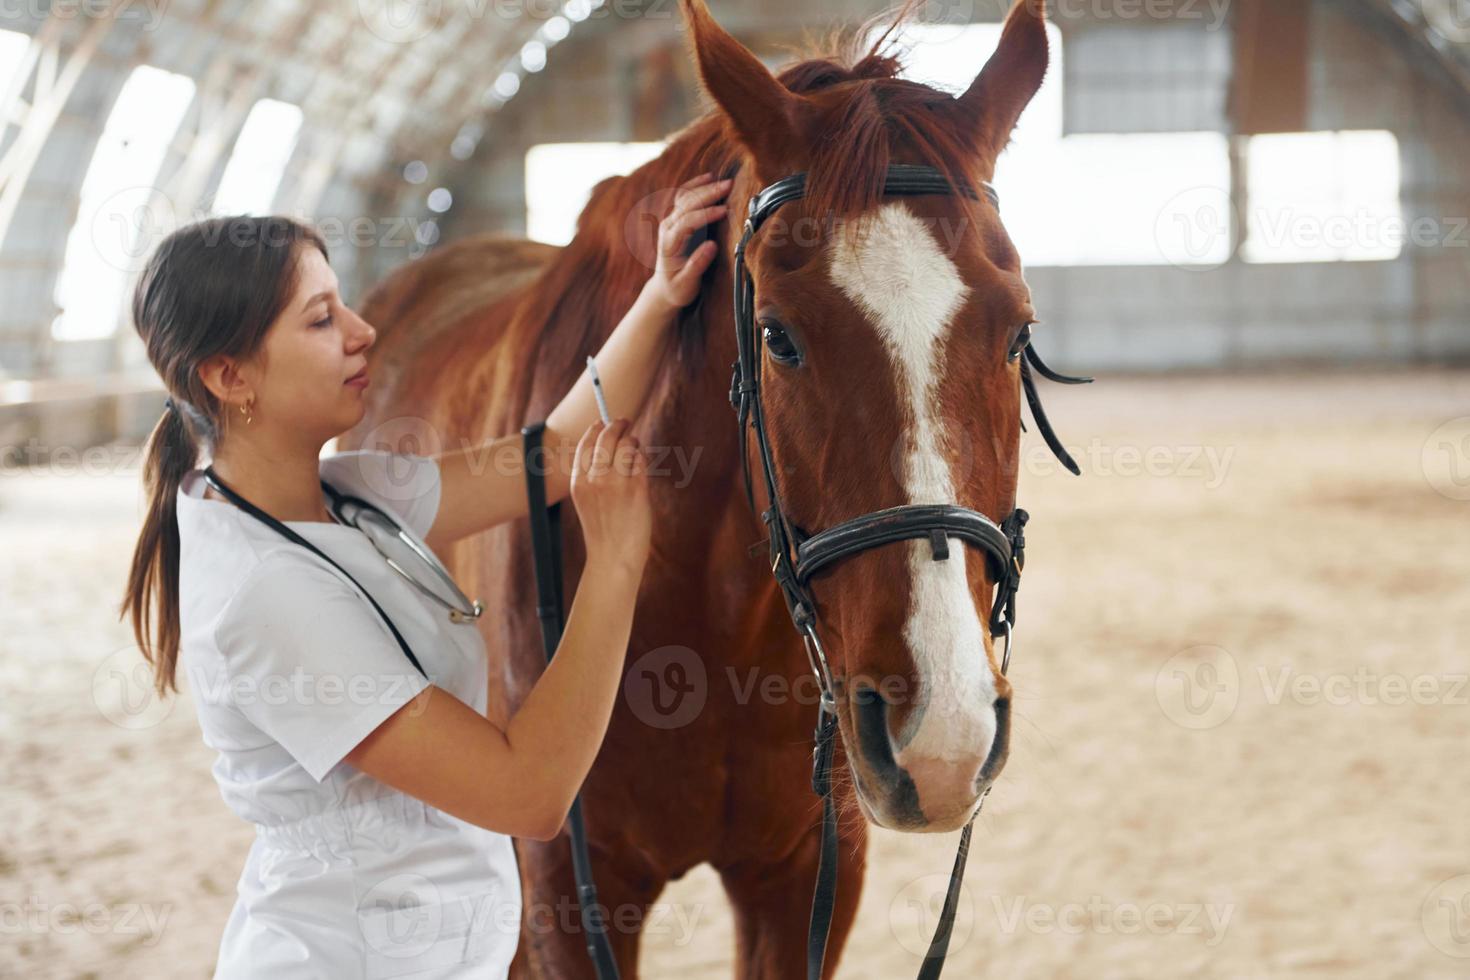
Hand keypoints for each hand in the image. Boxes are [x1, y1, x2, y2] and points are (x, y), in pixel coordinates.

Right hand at [570, 418, 650, 573]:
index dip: (595, 429)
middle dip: (617, 426)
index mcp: (578, 482)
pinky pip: (641, 462)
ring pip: (627, 446)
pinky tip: (641, 463)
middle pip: (607, 438)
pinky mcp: (637, 490)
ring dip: (633, 441)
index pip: (585, 444)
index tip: (602, 421)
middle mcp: (595, 480)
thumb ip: (593, 475)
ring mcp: (616, 484)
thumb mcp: (587, 500)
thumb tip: (611, 443)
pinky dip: (642, 458)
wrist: (612, 557)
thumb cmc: (603, 530)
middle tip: (625, 421)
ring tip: (635, 444)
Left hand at [645, 172, 731, 312]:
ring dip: (705, 187)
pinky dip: (696, 185)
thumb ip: (697, 265)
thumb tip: (712, 246)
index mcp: (669, 244)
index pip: (687, 222)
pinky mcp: (675, 219)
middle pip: (686, 204)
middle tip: (729, 185)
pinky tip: (709, 177)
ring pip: (685, 197)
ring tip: (724, 181)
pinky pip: (683, 197)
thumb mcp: (687, 284)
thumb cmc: (677, 288)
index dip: (706, 215)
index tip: (725, 211)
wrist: (664, 288)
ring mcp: (669, 221)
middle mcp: (667, 228)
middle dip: (708, 193)